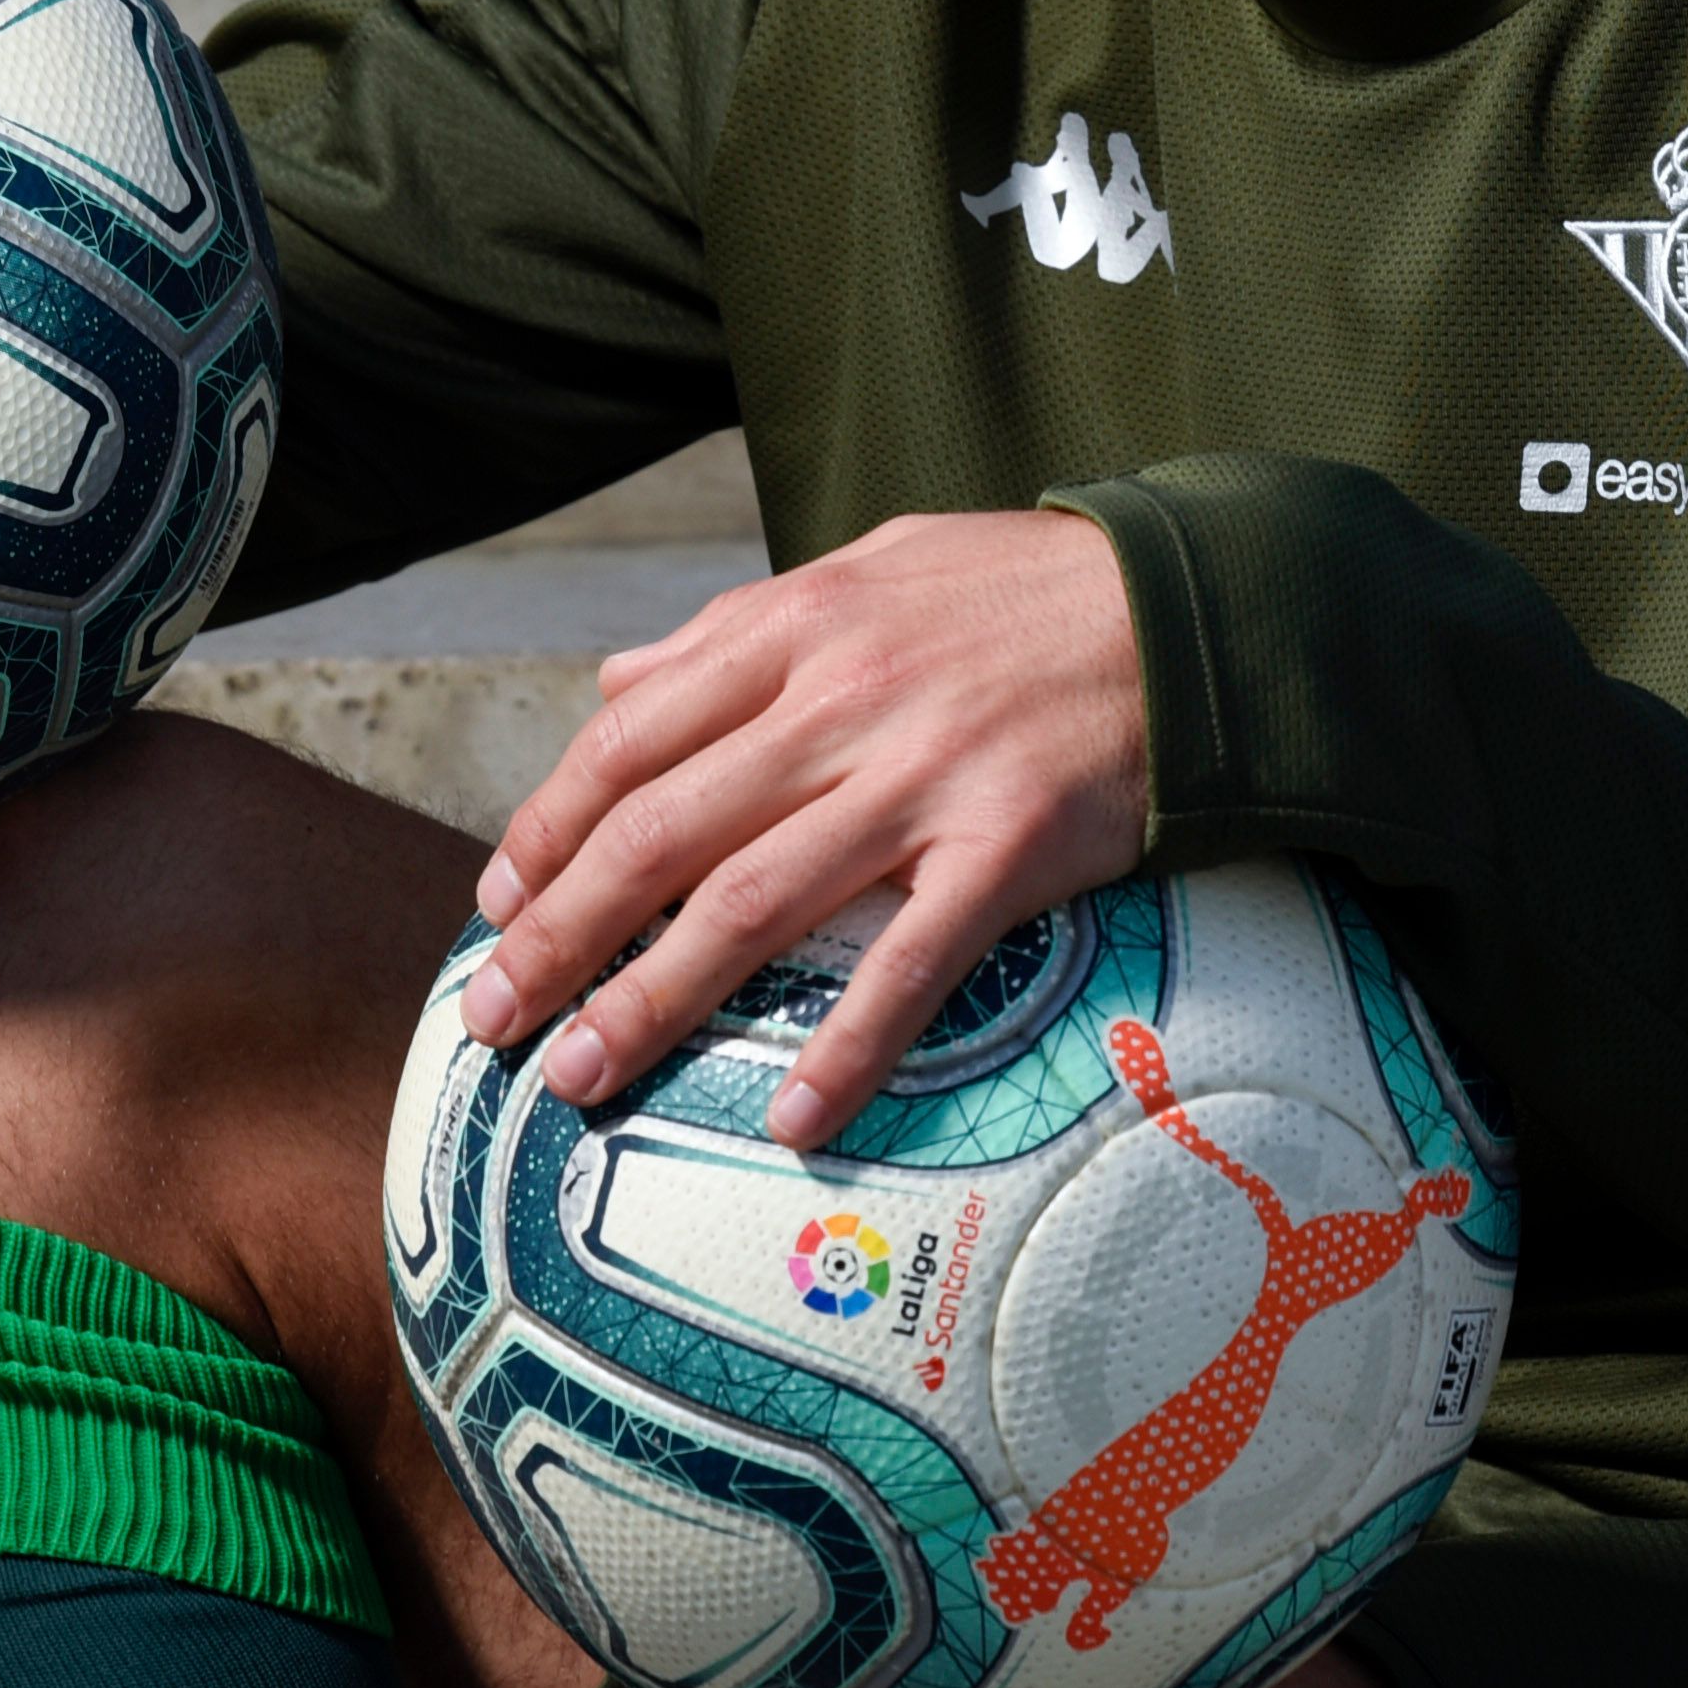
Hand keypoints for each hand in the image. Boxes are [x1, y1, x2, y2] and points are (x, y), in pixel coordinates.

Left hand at [463, 511, 1152, 1146]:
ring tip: (583, 1078)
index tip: (498, 902)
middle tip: (496, 1020)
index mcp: (796, 628)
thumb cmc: (1022, 591)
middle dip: (560, 934)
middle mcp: (842, 702)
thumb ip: (738, 631)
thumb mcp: (869, 567)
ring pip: (753, 905)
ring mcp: (923, 777)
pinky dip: (848, 1048)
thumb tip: (619, 682)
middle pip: (661, 833)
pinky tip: (794, 1120)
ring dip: (655, 1001)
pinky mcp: (1008, 846)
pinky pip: (911, 964)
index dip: (547, 828)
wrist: (1191, 605)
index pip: (628, 738)